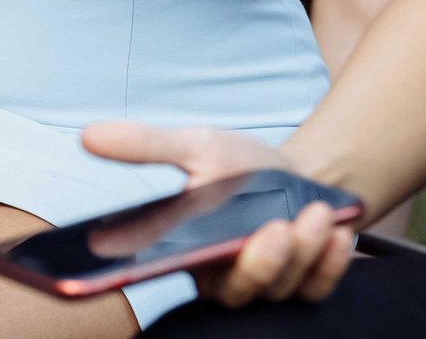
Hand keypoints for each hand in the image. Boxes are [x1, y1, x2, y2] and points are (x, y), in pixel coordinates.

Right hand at [80, 123, 354, 307]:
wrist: (296, 171)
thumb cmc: (239, 167)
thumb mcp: (196, 147)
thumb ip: (146, 146)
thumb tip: (88, 134)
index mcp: (185, 252)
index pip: (159, 273)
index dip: (150, 273)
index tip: (175, 252)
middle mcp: (222, 277)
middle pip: (234, 291)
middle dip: (260, 263)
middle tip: (277, 229)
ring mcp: (268, 284)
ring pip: (280, 287)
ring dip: (302, 253)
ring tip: (315, 215)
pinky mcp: (306, 284)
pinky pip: (316, 287)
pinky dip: (330, 264)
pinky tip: (337, 233)